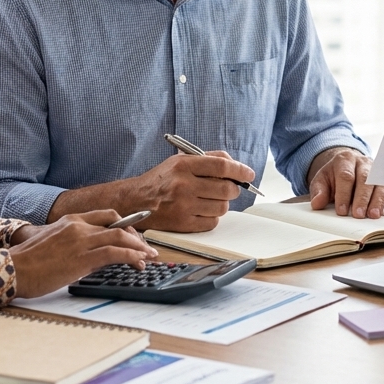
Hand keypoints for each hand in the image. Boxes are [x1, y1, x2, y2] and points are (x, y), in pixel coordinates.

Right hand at [9, 210, 157, 298]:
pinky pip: (115, 252)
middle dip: (136, 236)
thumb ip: (72, 243)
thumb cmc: (27, 262)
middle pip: (117, 224)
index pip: (105, 215)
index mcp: (70, 221)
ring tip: (149, 257)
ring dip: (139, 247)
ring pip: (120, 236)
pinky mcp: (82, 258)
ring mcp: (81, 240)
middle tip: (145, 248)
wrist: (11, 270)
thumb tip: (91, 256)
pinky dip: (132, 256)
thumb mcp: (52, 244)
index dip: (124, 224)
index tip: (135, 234)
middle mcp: (78, 226)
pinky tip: (138, 262)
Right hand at [129, 151, 254, 232]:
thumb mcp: (179, 161)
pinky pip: (212, 222)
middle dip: (233, 189)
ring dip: (222, 204)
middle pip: (226, 188)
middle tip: (229, 188)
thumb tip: (234, 165)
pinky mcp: (182, 224)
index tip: (249, 174)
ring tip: (211, 199)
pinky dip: (212, 217)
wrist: (135, 201)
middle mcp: (183, 185)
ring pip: (222, 207)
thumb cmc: (161, 180)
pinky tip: (202, 211)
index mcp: (183, 165)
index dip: (240, 170)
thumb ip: (206, 159)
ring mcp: (183, 206)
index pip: (221, 165)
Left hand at [308, 147, 383, 218]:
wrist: (347, 166)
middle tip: (359, 214)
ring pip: (381, 184)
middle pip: (366, 179)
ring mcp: (378, 171)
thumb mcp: (322, 180)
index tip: (341, 210)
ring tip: (373, 215)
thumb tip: (317, 203)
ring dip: (378, 201)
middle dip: (362, 198)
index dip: (344, 194)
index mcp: (345, 159)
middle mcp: (364, 163)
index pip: (346, 176)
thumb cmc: (334, 176)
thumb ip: (319, 191)